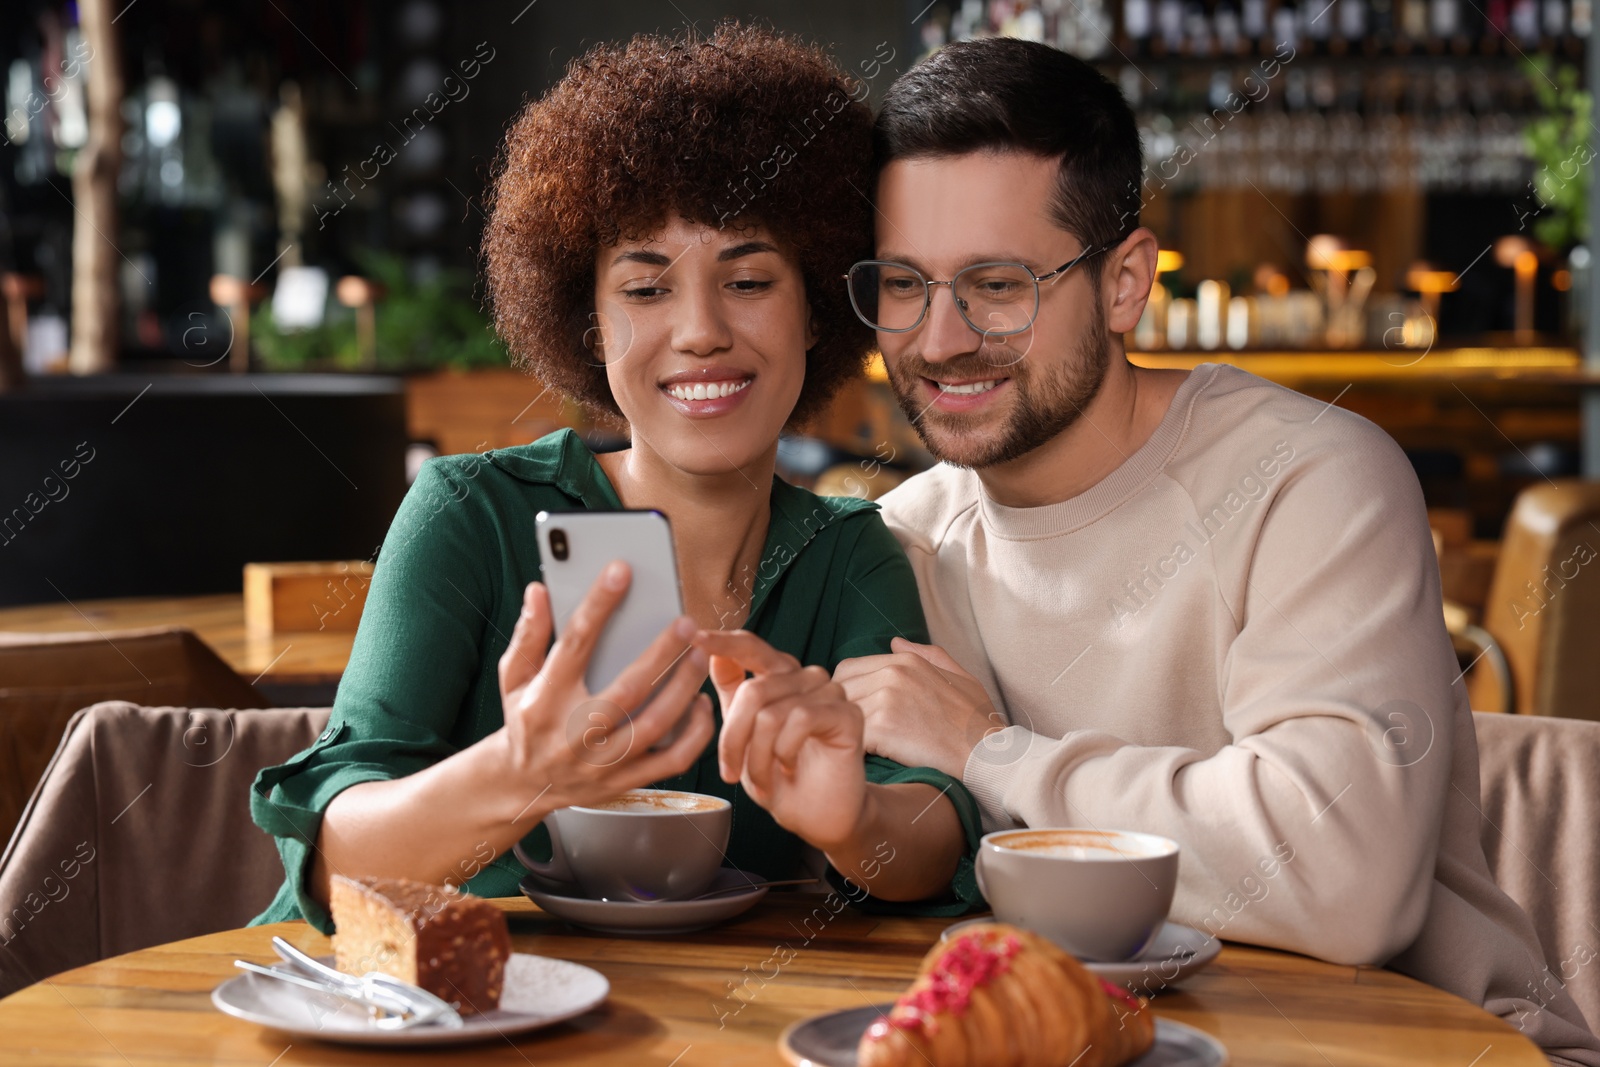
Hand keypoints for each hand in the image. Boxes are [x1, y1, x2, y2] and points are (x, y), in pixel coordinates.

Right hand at [494, 562, 714, 823]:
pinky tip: (700, 704)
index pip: (574, 645)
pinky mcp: (624, 781)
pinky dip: (694, 733)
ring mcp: (602, 762)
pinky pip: (672, 761)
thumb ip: (529, 634)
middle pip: (627, 690)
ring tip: (700, 655)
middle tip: (686, 622)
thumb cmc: (526, 720)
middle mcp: (573, 733)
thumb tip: (540, 591)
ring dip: (683, 688)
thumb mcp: (514, 677)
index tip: (621, 571)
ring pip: (655, 725)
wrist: (523, 784)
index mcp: (545, 700)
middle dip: (662, 653)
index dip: (598, 605)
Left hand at [695, 630, 866, 851]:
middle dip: (734, 740)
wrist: (816, 816)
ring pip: (771, 713)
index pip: (750, 647)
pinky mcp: (847, 714)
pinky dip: (785, 753)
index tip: (695, 636)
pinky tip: (790, 768)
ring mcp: (829, 692)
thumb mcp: (743, 735)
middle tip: (730, 772)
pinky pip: (800, 721)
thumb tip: (713, 655)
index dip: (722, 641)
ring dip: (758, 757)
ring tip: (762, 780)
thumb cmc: (779, 777)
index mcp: (779, 676)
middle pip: (753, 691)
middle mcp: (805, 677)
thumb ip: (731, 693)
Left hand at [833, 638, 1002, 777]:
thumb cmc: (977, 723)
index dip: (849, 693)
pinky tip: (869, 758)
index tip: (858, 714)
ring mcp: (885, 698)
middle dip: (842, 711)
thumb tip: (896, 643)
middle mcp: (892, 674)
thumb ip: (929, 656)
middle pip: (838, 689)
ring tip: (861, 748)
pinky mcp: (881, 727)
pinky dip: (855, 748)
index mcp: (905, 661)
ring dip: (847, 730)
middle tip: (854, 733)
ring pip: (841, 712)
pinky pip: (850, 735)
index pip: (848, 669)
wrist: (988, 755)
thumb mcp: (961, 679)